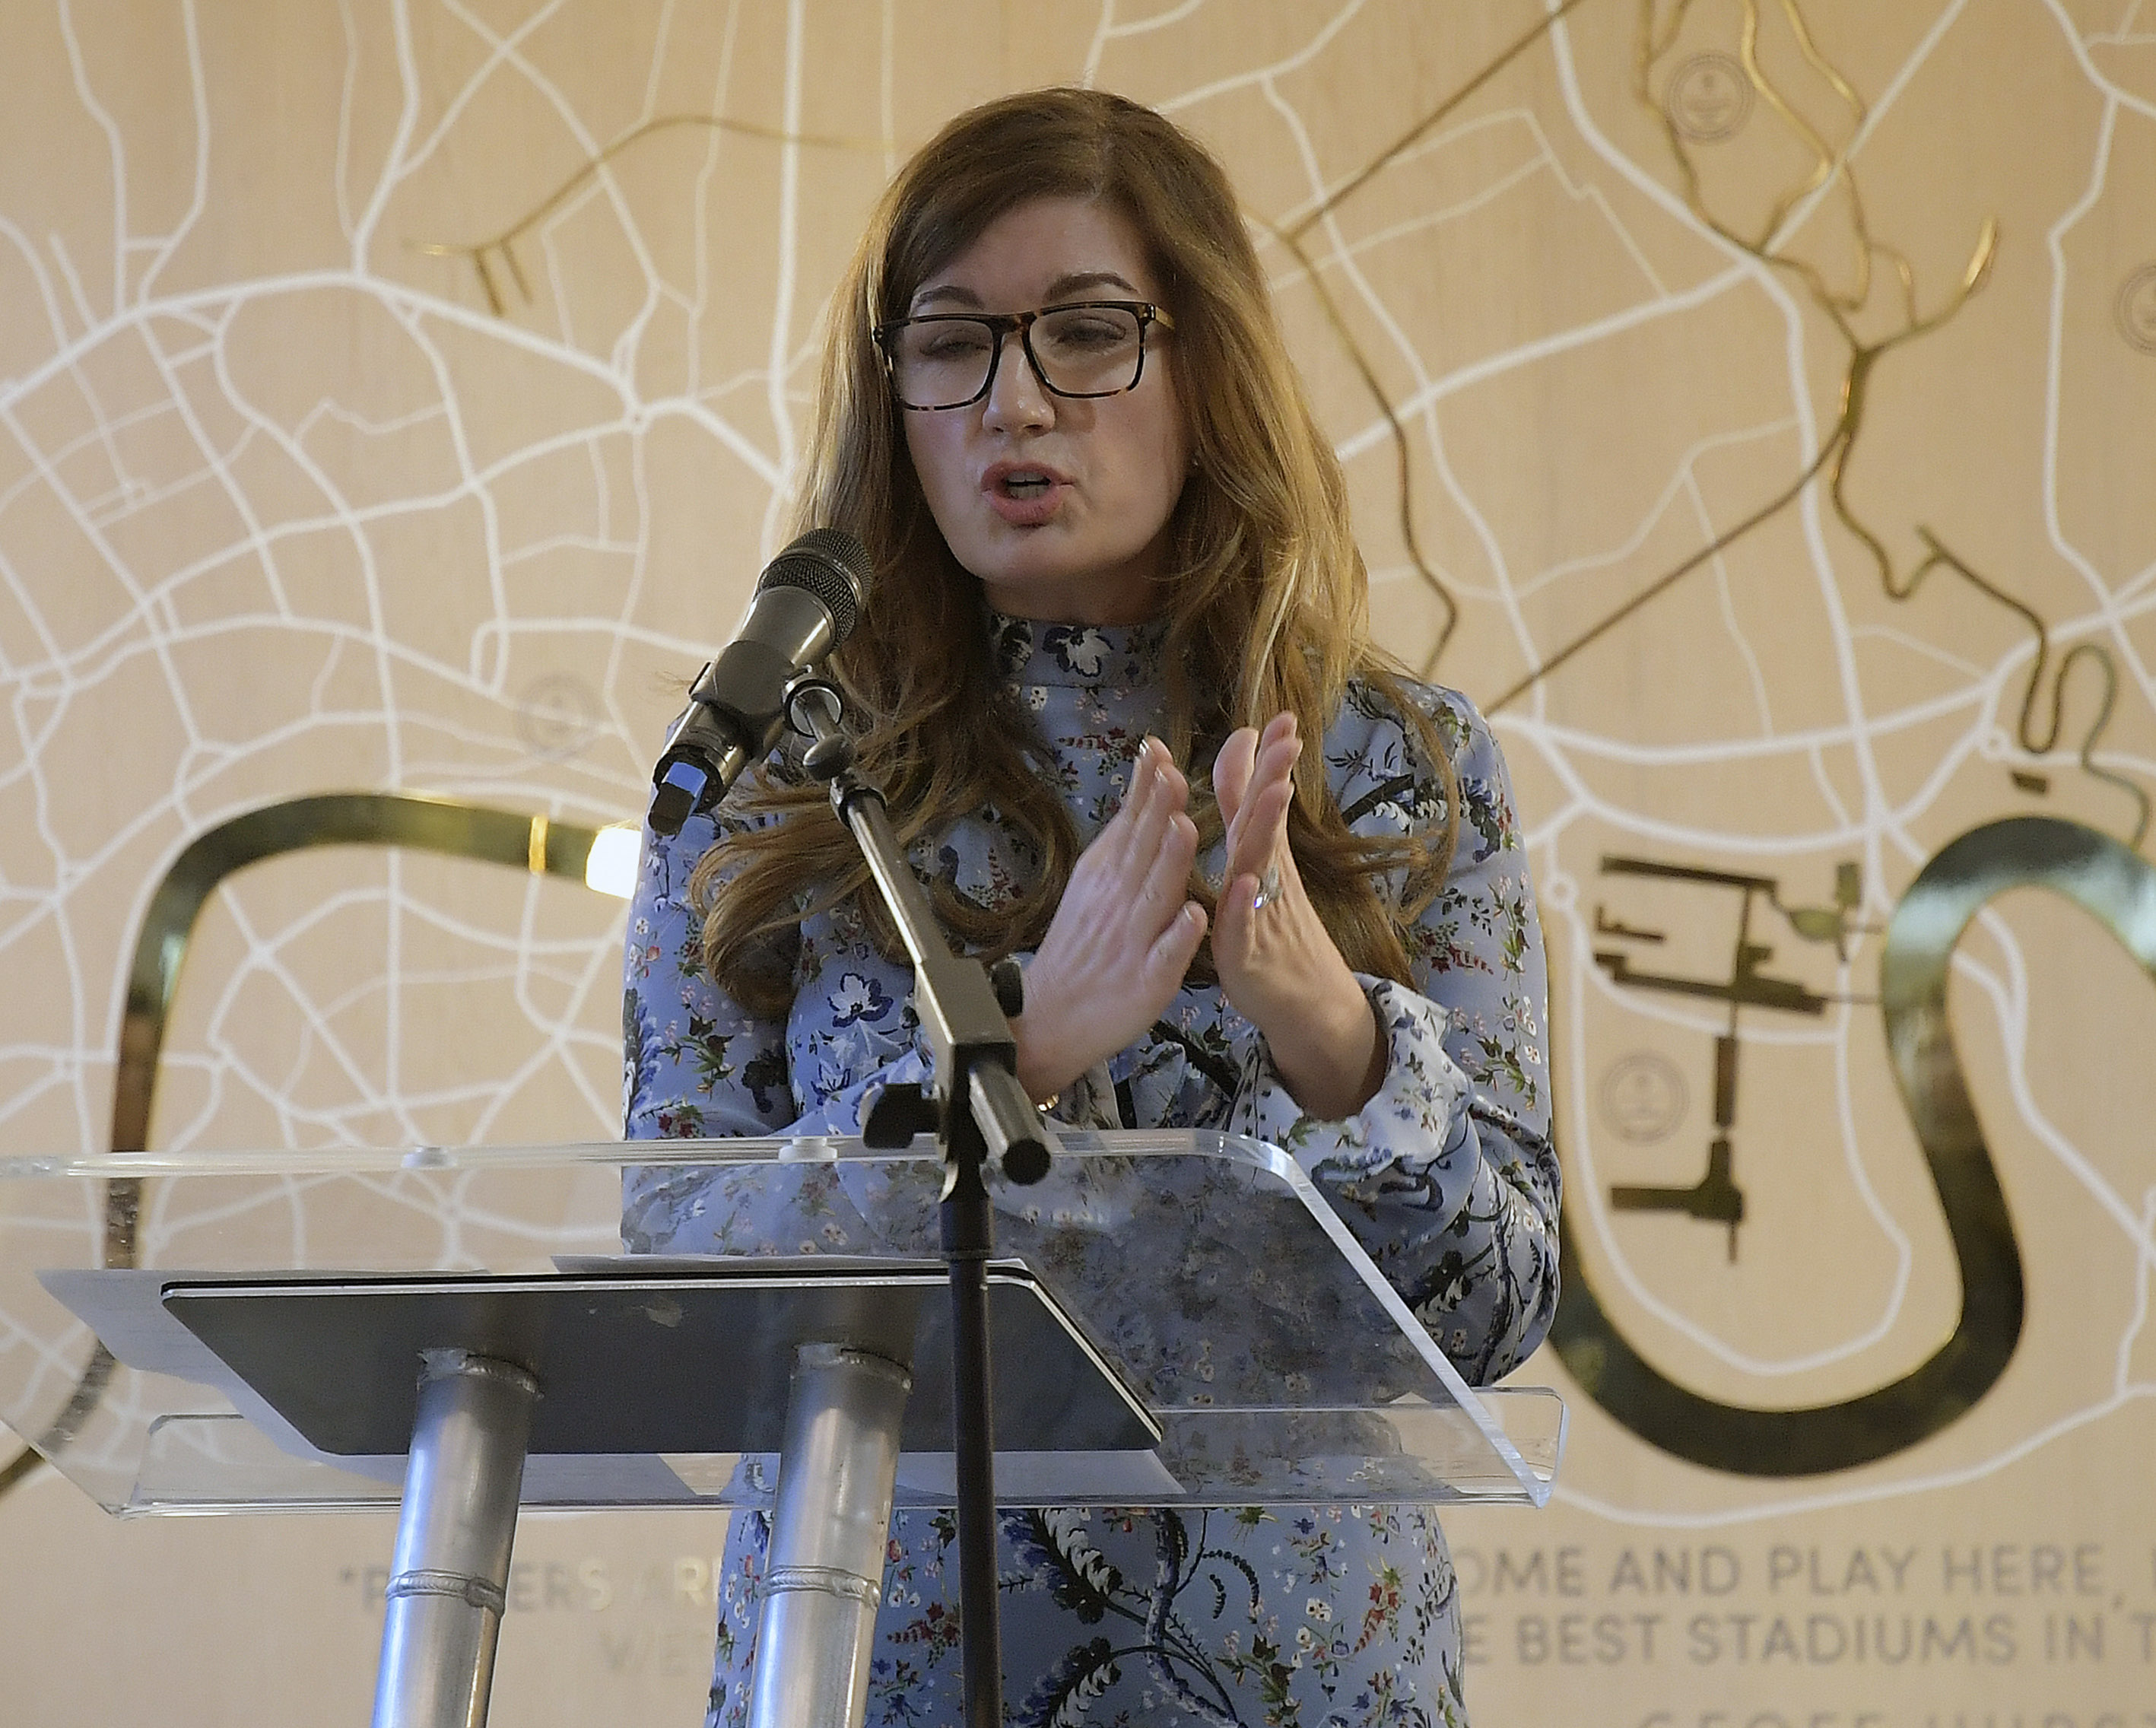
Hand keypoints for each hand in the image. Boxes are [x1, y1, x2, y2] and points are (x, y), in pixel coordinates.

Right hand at [1011, 736, 1208, 1101]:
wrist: (1048, 1018)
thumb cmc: (1081, 945)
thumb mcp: (1094, 881)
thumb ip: (1124, 833)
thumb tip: (1145, 776)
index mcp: (1107, 875)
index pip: (1129, 824)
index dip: (1145, 788)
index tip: (1159, 750)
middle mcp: (1118, 902)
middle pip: (1142, 852)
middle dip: (1157, 813)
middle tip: (1174, 774)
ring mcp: (1132, 942)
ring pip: (1154, 897)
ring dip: (1169, 863)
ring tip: (1184, 828)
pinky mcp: (1146, 982)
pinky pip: (1165, 957)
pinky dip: (1179, 938)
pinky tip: (1194, 917)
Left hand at [1212, 713, 1384, 1119]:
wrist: (1303, 1002)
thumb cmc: (1274, 926)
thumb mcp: (1258, 861)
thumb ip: (1244, 807)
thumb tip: (1241, 753)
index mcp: (1260, 853)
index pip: (1263, 797)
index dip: (1268, 759)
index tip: (1280, 717)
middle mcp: (1263, 876)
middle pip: (1268, 820)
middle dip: (1275, 776)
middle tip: (1289, 737)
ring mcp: (1258, 913)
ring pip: (1260, 865)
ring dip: (1265, 828)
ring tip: (1276, 791)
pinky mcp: (1245, 952)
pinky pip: (1243, 925)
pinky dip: (1243, 903)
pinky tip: (1245, 882)